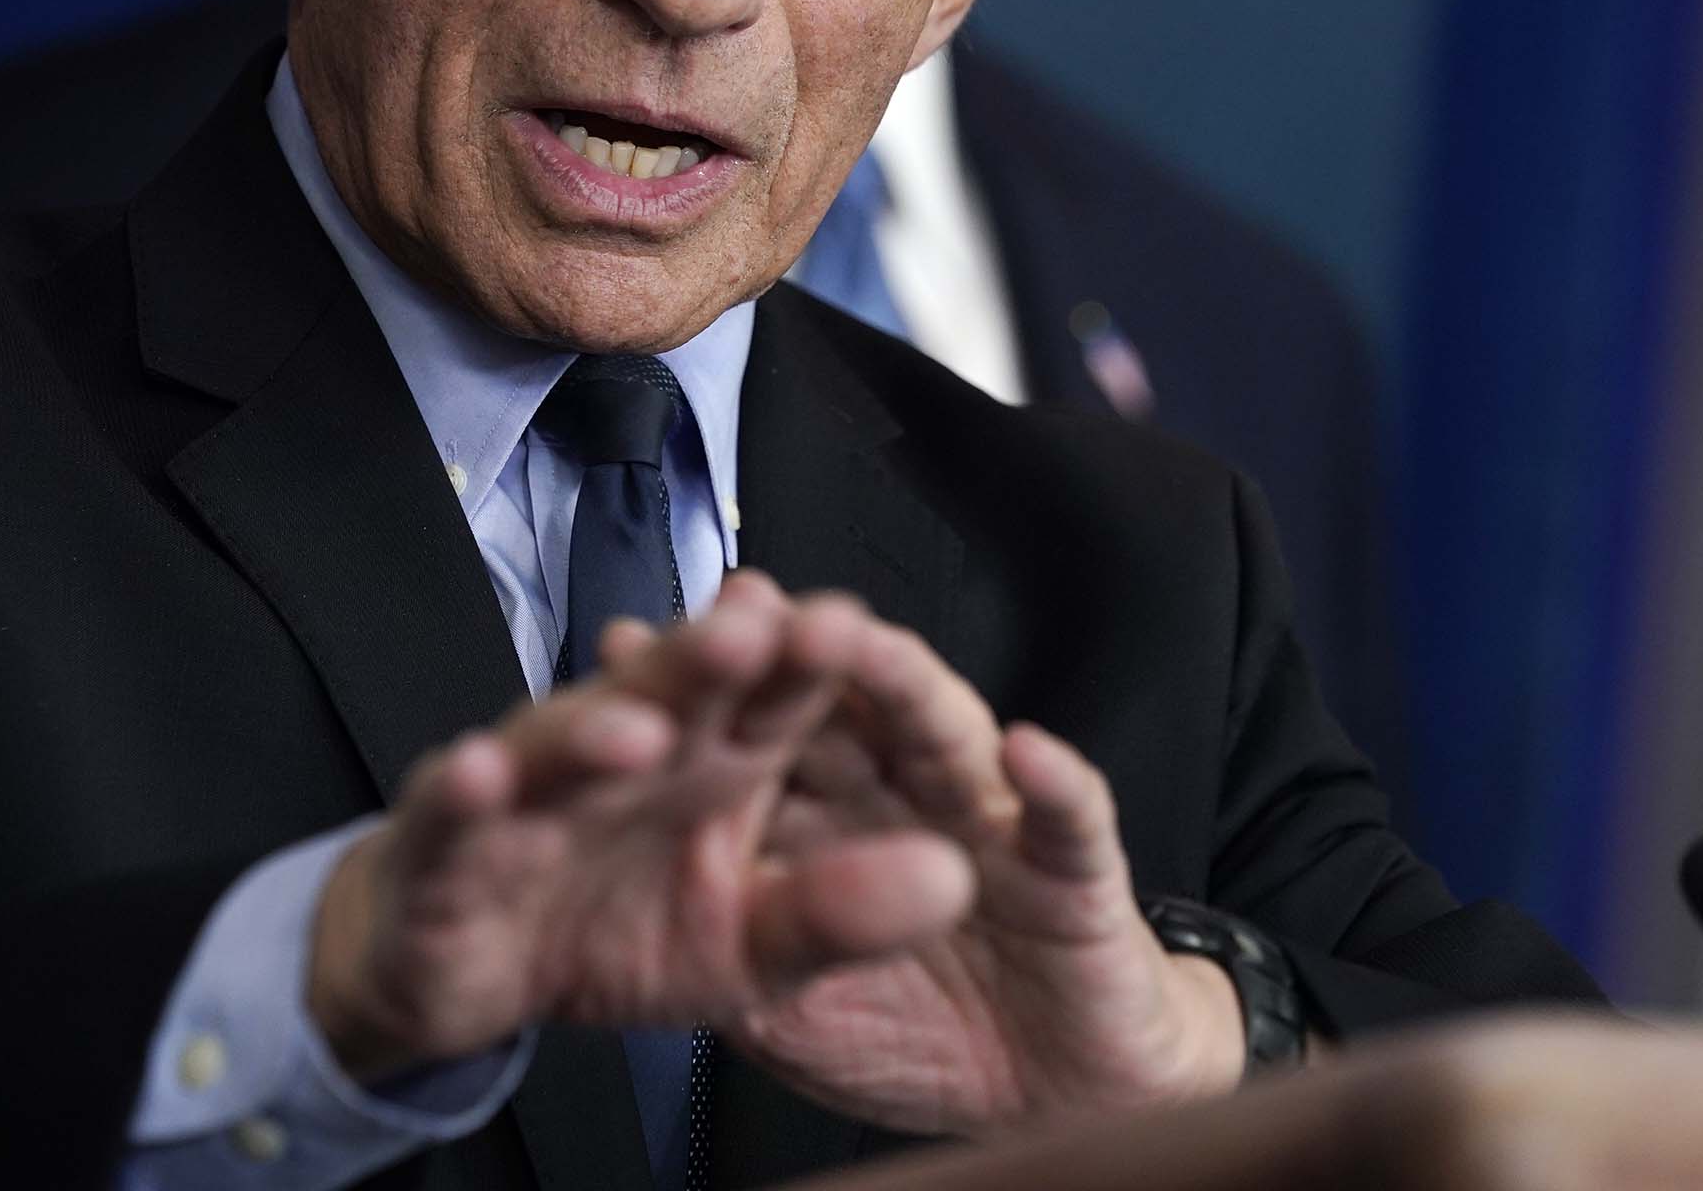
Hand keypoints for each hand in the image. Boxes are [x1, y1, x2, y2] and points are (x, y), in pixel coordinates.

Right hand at [303, 576, 974, 1082]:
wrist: (463, 963)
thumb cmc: (612, 931)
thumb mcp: (749, 946)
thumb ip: (843, 912)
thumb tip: (954, 879)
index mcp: (712, 761)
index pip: (768, 700)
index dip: (803, 668)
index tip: (853, 632)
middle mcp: (622, 751)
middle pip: (668, 695)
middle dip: (706, 660)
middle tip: (759, 623)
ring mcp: (529, 790)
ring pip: (560, 744)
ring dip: (592, 729)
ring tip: (639, 724)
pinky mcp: (447, 845)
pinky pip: (455, 816)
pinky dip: (466, 795)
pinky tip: (483, 774)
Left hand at [629, 618, 1244, 1134]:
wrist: (1054, 1095)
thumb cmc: (922, 1034)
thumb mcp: (795, 1020)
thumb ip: (728, 958)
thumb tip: (631, 899)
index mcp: (829, 815)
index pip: (754, 733)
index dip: (698, 694)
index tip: (627, 648)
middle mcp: (902, 792)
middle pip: (839, 709)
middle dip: (791, 654)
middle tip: (741, 607)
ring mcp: (989, 820)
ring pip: (945, 732)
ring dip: (907, 685)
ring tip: (862, 643)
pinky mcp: (1075, 869)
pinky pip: (1069, 819)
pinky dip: (1054, 785)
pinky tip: (1026, 753)